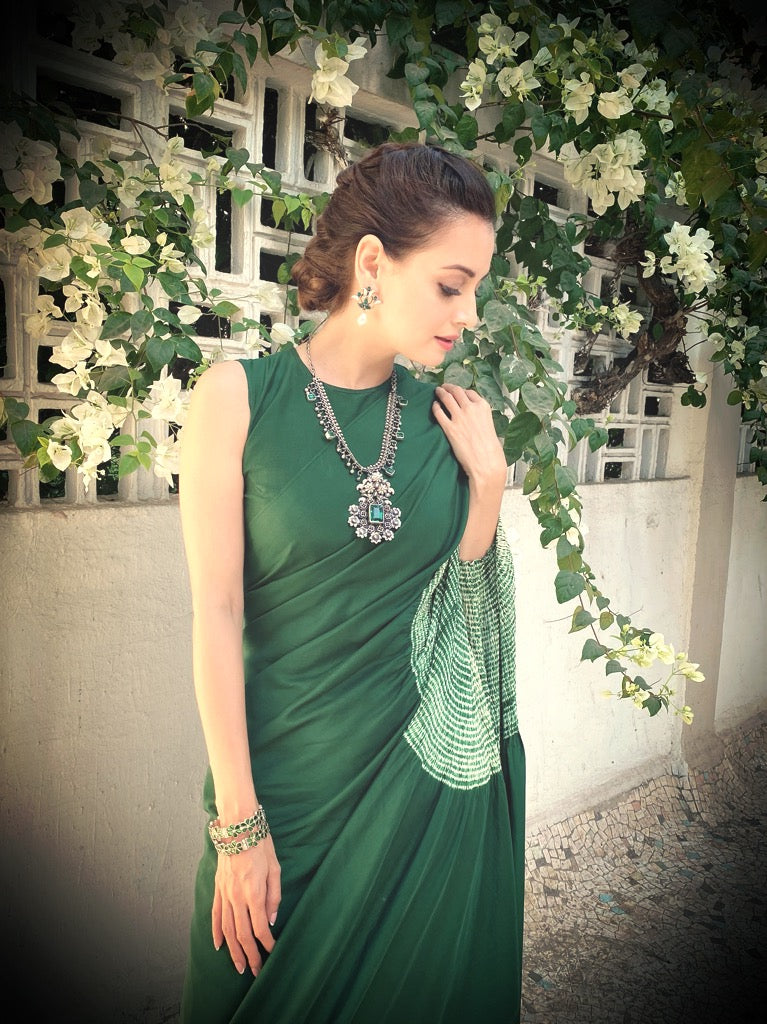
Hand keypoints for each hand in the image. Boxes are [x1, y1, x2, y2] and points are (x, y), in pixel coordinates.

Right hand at [212, 834, 280, 975]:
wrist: (238, 826)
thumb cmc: (261, 845)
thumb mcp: (275, 868)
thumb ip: (274, 896)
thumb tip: (272, 920)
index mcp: (253, 892)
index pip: (260, 926)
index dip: (266, 943)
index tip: (272, 952)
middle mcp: (236, 896)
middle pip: (241, 934)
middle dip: (250, 955)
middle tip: (255, 971)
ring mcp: (224, 893)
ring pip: (226, 929)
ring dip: (233, 950)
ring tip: (239, 966)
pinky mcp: (218, 888)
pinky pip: (215, 915)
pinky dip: (216, 932)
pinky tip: (218, 946)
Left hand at [433, 384, 506, 491]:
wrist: (486, 462)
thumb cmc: (490, 448)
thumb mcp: (489, 425)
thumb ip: (480, 416)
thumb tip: (472, 414)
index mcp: (483, 406)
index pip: (469, 392)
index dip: (461, 390)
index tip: (456, 390)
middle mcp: (471, 408)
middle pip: (456, 391)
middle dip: (449, 387)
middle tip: (443, 387)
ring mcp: (459, 417)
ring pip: (446, 398)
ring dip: (440, 393)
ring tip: (437, 391)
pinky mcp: (449, 428)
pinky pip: (439, 412)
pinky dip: (435, 407)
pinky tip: (434, 406)